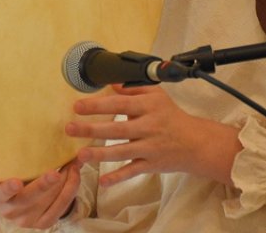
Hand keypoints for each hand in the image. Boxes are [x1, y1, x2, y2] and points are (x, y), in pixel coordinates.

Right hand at [0, 160, 80, 228]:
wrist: (19, 201)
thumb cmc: (15, 178)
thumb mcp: (13, 171)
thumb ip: (24, 160)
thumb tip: (42, 139)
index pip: (2, 193)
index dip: (9, 188)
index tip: (17, 183)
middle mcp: (11, 211)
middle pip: (29, 198)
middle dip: (44, 185)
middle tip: (55, 173)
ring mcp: (27, 220)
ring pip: (49, 201)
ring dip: (64, 182)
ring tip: (73, 166)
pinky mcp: (44, 223)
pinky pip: (60, 207)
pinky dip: (70, 190)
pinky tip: (74, 177)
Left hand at [66, 84, 239, 187]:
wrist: (196, 142)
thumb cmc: (171, 115)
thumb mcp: (156, 95)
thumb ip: (133, 87)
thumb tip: (110, 82)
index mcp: (148, 107)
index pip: (120, 104)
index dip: (98, 105)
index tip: (77, 106)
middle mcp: (149, 127)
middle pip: (117, 129)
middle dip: (92, 129)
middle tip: (69, 128)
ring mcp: (150, 148)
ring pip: (122, 152)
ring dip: (100, 154)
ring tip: (80, 155)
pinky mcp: (151, 165)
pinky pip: (133, 171)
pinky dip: (118, 178)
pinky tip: (102, 182)